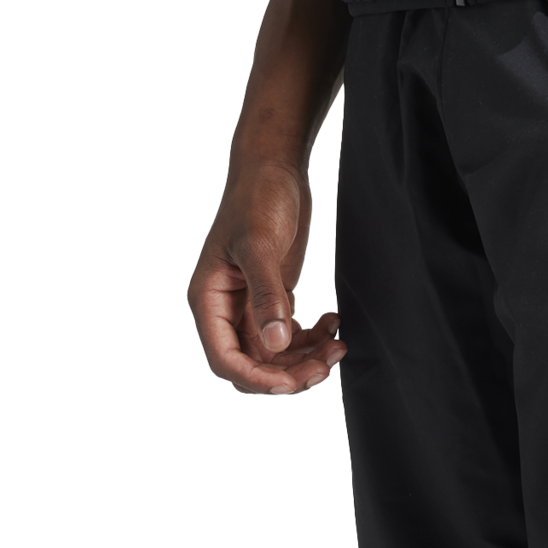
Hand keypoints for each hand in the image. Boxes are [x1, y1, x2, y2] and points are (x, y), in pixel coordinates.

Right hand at [187, 159, 347, 396]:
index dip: (255, 378)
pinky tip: (333, 322)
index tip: (290, 382)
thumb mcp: (260, 244)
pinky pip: (289, 334)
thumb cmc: (258, 196)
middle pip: (252, 363)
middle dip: (287, 373)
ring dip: (305, 358)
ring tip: (338, 345)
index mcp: (209, 299)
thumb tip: (277, 343)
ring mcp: (250, 303)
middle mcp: (225, 308)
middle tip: (325, 366)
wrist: (275, 165)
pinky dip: (311, 337)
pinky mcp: (272, 295)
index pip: (224, 358)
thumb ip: (267, 295)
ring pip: (274, 353)